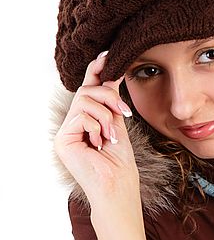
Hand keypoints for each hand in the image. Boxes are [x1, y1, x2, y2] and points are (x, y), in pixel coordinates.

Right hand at [54, 52, 139, 206]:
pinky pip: (81, 115)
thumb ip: (112, 101)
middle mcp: (74, 124)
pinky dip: (97, 126)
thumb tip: (113, 74)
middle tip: (125, 113)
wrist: (118, 185)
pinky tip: (100, 143)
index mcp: (88, 120)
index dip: (97, 70)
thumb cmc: (120, 162)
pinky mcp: (63, 139)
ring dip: (106, 115)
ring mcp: (67, 132)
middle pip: (87, 91)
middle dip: (109, 97)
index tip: (109, 54)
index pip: (90, 89)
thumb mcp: (118, 123)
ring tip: (112, 135)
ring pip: (85, 100)